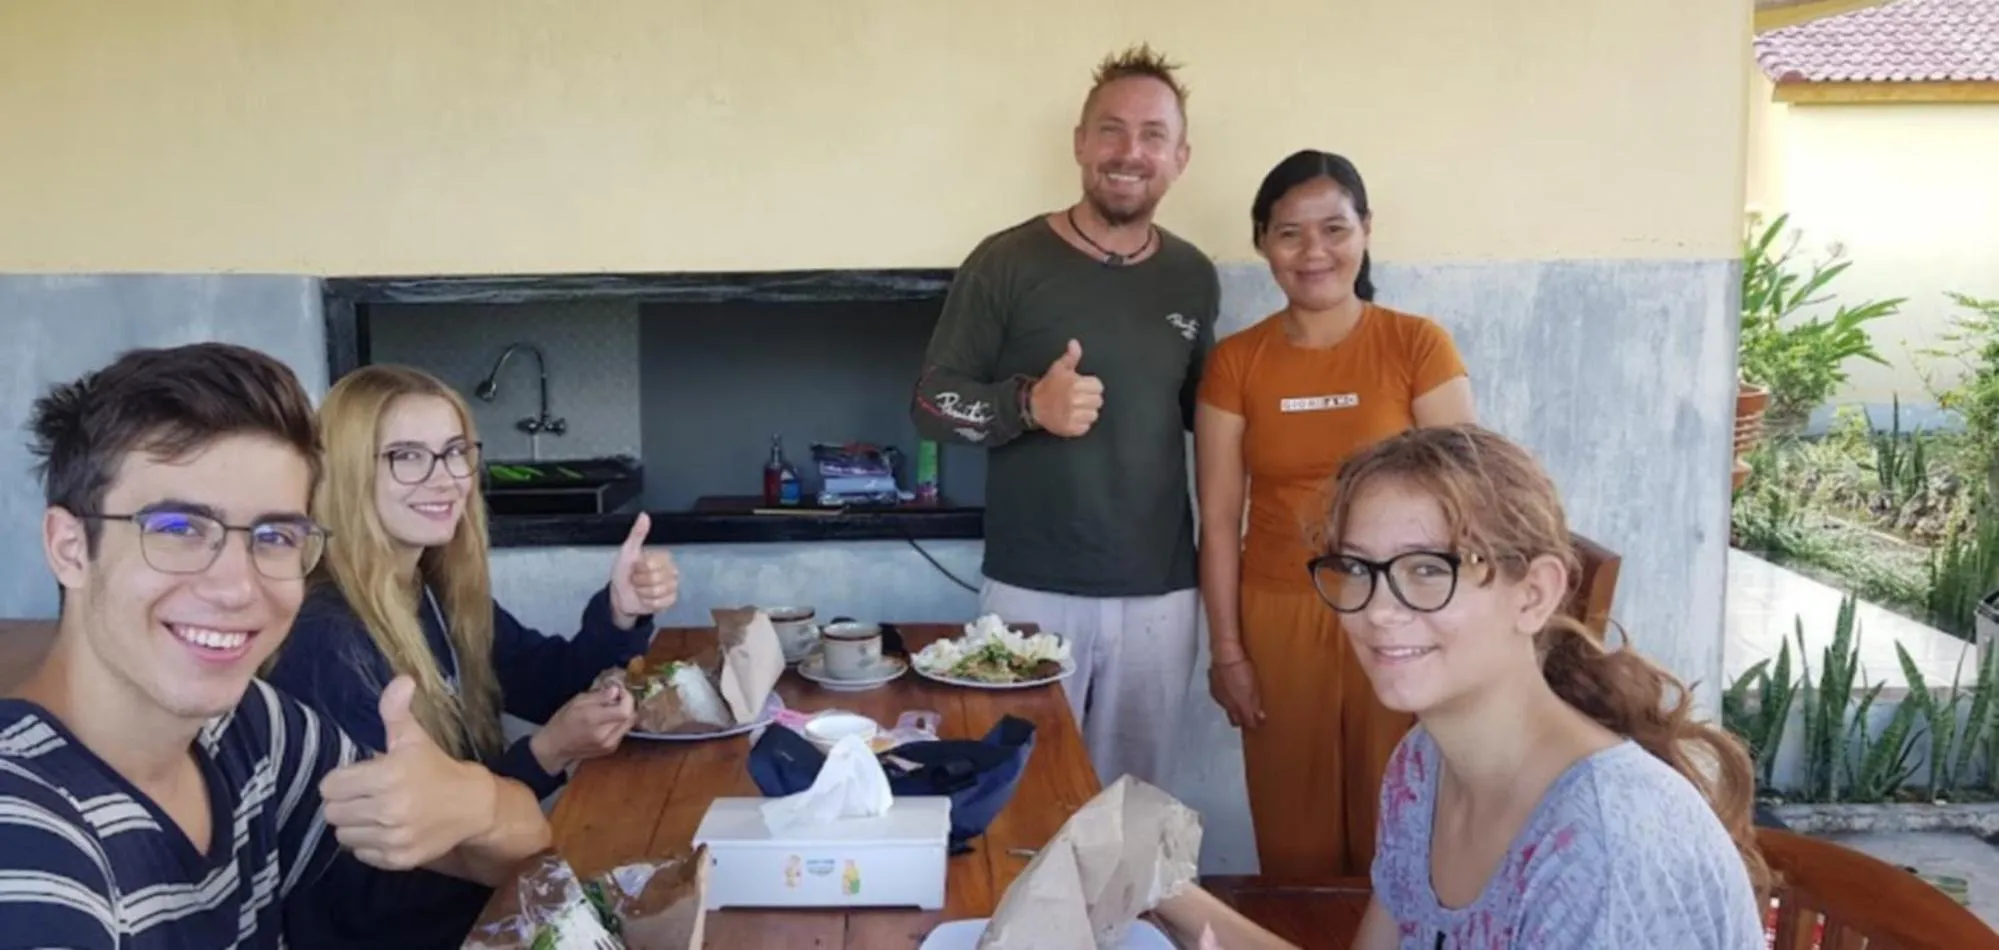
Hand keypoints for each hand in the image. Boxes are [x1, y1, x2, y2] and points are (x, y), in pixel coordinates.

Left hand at [321, 676, 498, 871]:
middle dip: (344, 802)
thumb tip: (401, 679)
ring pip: (343, 835)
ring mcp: (393, 838)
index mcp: (388, 776)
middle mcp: (389, 810)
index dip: (340, 779)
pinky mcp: (397, 859)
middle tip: (365, 794)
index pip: (330, 786)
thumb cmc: (435, 768)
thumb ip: (396, 710)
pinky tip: (386, 829)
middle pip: (332, 812)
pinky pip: (360, 854)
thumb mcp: (414, 738)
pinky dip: (367, 843)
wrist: (471, 806)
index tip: (359, 776)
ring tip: (374, 812)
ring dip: (354, 824)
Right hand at [528, 678, 637, 774]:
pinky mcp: (611, 749)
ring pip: (629, 724)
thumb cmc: (563, 720)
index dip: (627, 697)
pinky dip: (620, 723)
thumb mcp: (577, 701)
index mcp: (593, 720)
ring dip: (625, 713)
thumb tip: (616, 690)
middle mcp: (604, 735)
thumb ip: (598, 696)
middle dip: (628, 704)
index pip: (624, 710)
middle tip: (618, 697)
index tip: (620, 690)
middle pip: (630, 717)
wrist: (555, 747)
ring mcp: (609, 744)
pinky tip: (609, 719)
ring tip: (613, 707)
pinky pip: (623, 732)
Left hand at [609, 513, 677, 628]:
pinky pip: (661, 603)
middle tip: (636, 579)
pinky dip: (649, 603)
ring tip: (640, 589)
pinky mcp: (670, 600)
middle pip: (656, 580)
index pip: (652, 565)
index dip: (639, 569)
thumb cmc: (624, 571)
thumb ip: (637, 533)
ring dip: (643, 593)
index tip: (634, 567)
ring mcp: (672, 586)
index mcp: (663, 557)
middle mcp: (671, 571)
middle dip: (640, 582)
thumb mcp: (627, 551)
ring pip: (658, 592)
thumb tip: (644, 515)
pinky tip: (646, 598)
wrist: (620, 594)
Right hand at [1029, 340, 1103, 436]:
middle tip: (1079, 398)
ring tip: (1076, 408)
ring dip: (1087, 412)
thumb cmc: (1048, 385)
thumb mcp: (1059, 368)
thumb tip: (1075, 343)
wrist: (1033, 405)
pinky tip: (1073, 418)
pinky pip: (1086, 427)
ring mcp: (1073, 416)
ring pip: (1093, 415)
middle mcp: (1076, 400)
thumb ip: (1071, 356)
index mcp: (1075, 384)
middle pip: (1098, 401)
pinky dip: (1081, 424)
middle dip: (1090, 399)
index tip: (1083, 387)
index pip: (1098, 387)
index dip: (1091, 386)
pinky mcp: (1071, 428)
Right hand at [1209, 658, 1263, 728]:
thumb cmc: (1242, 670)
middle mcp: (1227, 705)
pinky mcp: (1214, 686)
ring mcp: (1220, 696)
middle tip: (1250, 714)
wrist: (1226, 656)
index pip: (1246, 722)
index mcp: (1239, 707)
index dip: (1252, 723)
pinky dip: (1227, 694)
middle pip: (1234, 719)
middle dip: (1241, 719)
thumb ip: (1256, 705)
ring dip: (1234, 706)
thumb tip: (1260, 719)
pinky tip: (1231, 686)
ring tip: (1241, 698)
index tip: (1258, 722)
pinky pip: (1221, 695)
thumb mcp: (1255, 689)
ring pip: (1227, 707)